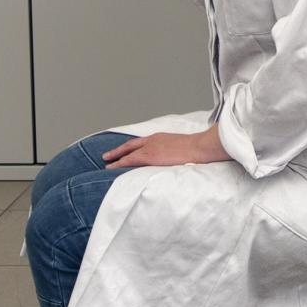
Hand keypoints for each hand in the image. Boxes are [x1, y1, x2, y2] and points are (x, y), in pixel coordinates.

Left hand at [103, 127, 228, 168]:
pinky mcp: (149, 156)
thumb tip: (176, 161)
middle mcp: (153, 140)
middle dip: (118, 150)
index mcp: (161, 138)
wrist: (200, 147)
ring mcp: (150, 147)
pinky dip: (118, 164)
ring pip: (128, 152)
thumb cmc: (197, 150)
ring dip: (116, 157)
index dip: (132, 146)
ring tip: (106, 163)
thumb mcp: (184, 149)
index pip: (142, 142)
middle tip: (107, 156)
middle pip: (131, 145)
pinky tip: (111, 168)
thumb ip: (176, 153)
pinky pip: (128, 160)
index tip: (124, 150)